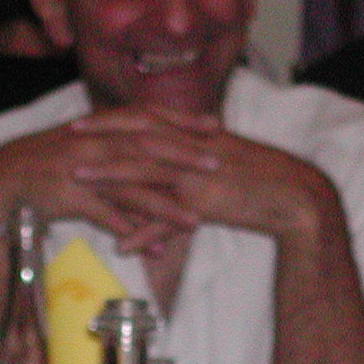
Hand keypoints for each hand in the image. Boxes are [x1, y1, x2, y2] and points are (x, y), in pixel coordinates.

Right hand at [0, 110, 220, 258]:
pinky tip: (155, 248)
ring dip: (164, 204)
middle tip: (217, 164)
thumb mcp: (83, 146)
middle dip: (184, 154)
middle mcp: (93, 142)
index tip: (214, 125)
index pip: (146, 116)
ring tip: (195, 220)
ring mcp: (81, 169)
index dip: (181, 120)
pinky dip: (131, 231)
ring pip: (130, 185)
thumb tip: (148, 159)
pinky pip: (106, 216)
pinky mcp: (69, 197)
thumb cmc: (44, 163)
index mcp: (98, 127)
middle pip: (146, 145)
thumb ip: (116, 150)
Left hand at [66, 108, 337, 247]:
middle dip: (100, 133)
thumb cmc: (261, 181)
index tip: (86, 118)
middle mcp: (192, 147)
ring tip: (76, 179)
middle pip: (138, 133)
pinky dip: (143, 230)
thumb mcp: (221, 167)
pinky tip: (121, 245)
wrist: (296, 195)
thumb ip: (192, 168)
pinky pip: (167, 216)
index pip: (147, 118)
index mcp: (194, 135)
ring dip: (108, 174)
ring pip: (145, 170)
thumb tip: (170, 175)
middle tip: (68, 134)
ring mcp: (197, 171)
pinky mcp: (206, 199)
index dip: (114, 117)